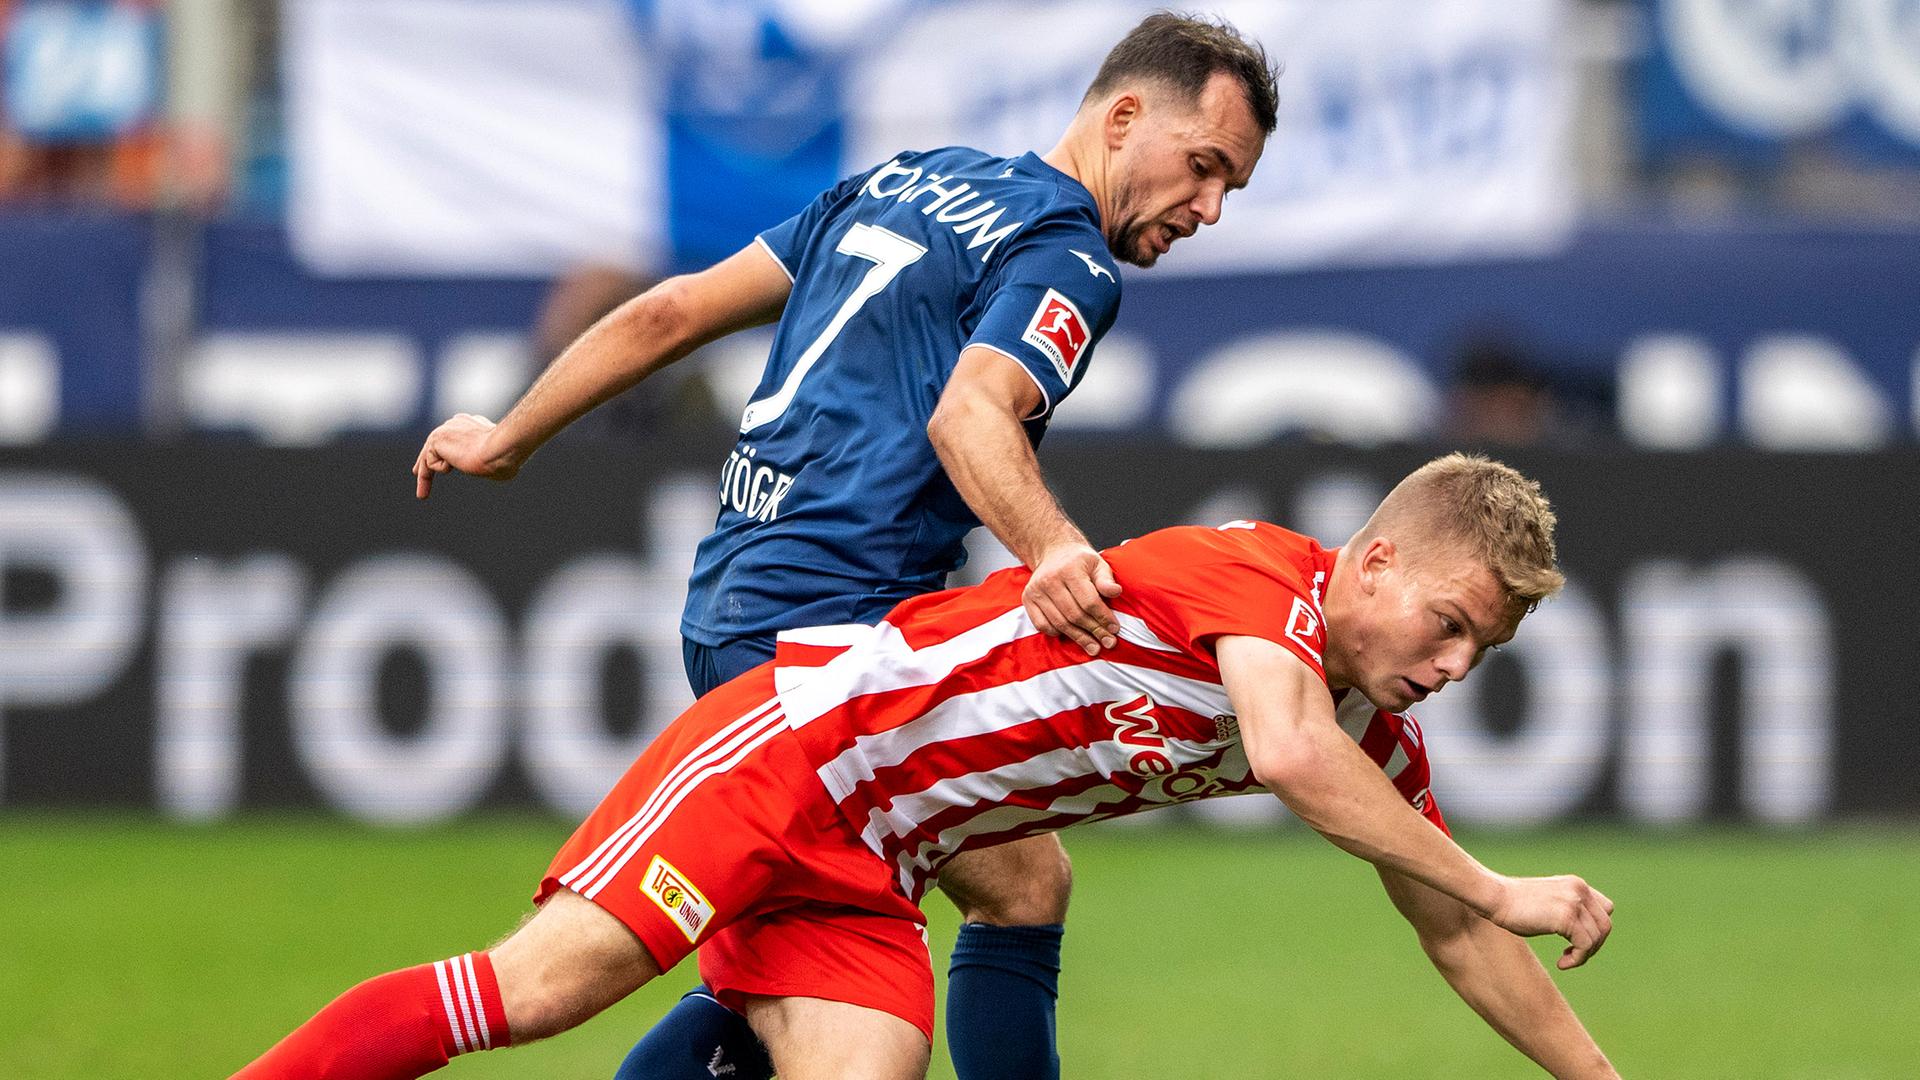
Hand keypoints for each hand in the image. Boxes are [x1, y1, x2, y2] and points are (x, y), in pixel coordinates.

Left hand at [413, 414, 517, 498]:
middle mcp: (456, 423)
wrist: (500, 449)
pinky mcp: (436, 439)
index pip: (453, 436)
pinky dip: (443, 469)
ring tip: (422, 495)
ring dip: (425, 477)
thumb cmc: (504, 457)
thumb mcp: (499, 460)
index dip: (444, 450)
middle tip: (416, 473)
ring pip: (429, 456)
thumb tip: (503, 466)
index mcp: (472, 424)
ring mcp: (445, 429)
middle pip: (436, 444)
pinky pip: (433, 463)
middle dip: (425, 460)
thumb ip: (492, 461)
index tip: (444, 461)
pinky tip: (456, 464)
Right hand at [1023, 544, 1122, 655]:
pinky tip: (1071, 636)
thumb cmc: (1079, 562)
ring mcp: (1036, 590)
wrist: (1054, 553)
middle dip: (1094, 631)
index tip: (1114, 629)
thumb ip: (1106, 580)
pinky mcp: (1027, 599)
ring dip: (1079, 638)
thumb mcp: (1098, 564)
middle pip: (1074, 615)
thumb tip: (1115, 592)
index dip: (1103, 618)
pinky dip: (1057, 633)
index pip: (1089, 601)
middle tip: (1108, 642)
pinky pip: (1042, 625)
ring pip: (1059, 622)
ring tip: (1094, 647)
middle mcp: (1050, 580)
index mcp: (1069, 569)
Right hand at [1489, 874, 1614, 969]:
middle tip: (1573, 956)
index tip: (1576, 940)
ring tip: (1564, 961)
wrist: (1494, 897)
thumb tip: (1578, 931)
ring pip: (1597, 937)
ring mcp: (1574, 902)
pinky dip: (1577, 959)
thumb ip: (1566, 909)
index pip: (1606, 909)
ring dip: (1584, 955)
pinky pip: (1585, 945)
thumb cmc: (1512, 904)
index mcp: (1576, 884)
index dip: (1596, 928)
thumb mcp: (1547, 902)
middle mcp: (1579, 890)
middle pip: (1605, 926)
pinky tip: (1561, 964)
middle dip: (1593, 946)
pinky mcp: (1566, 917)